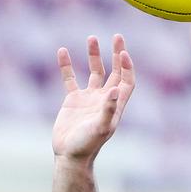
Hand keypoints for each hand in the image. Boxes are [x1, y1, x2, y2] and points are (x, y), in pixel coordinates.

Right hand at [52, 34, 134, 160]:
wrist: (70, 155)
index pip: (127, 80)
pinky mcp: (72, 101)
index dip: (127, 66)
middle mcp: (105, 98)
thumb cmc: (88, 144)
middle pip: (115, 71)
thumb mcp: (101, 127)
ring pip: (94, 71)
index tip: (122, 52)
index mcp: (116, 104)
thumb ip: (109, 109)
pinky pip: (70, 79)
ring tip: (92, 38)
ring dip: (94, 55)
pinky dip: (66, 65)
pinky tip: (62, 51)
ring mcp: (89, 99)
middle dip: (117, 54)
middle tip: (117, 36)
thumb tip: (115, 89)